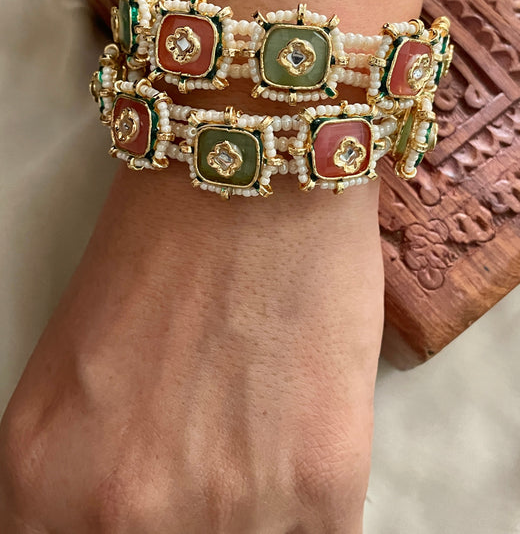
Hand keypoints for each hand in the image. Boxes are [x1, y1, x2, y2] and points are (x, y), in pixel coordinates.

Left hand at [0, 167, 383, 532]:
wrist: (252, 175)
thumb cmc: (166, 245)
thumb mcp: (79, 373)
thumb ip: (90, 467)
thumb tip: (129, 517)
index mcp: (43, 476)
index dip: (126, 530)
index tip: (156, 513)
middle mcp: (123, 509)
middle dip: (194, 517)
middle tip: (215, 457)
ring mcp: (226, 505)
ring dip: (260, 511)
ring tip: (261, 433)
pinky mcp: (322, 484)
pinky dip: (313, 503)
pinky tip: (304, 436)